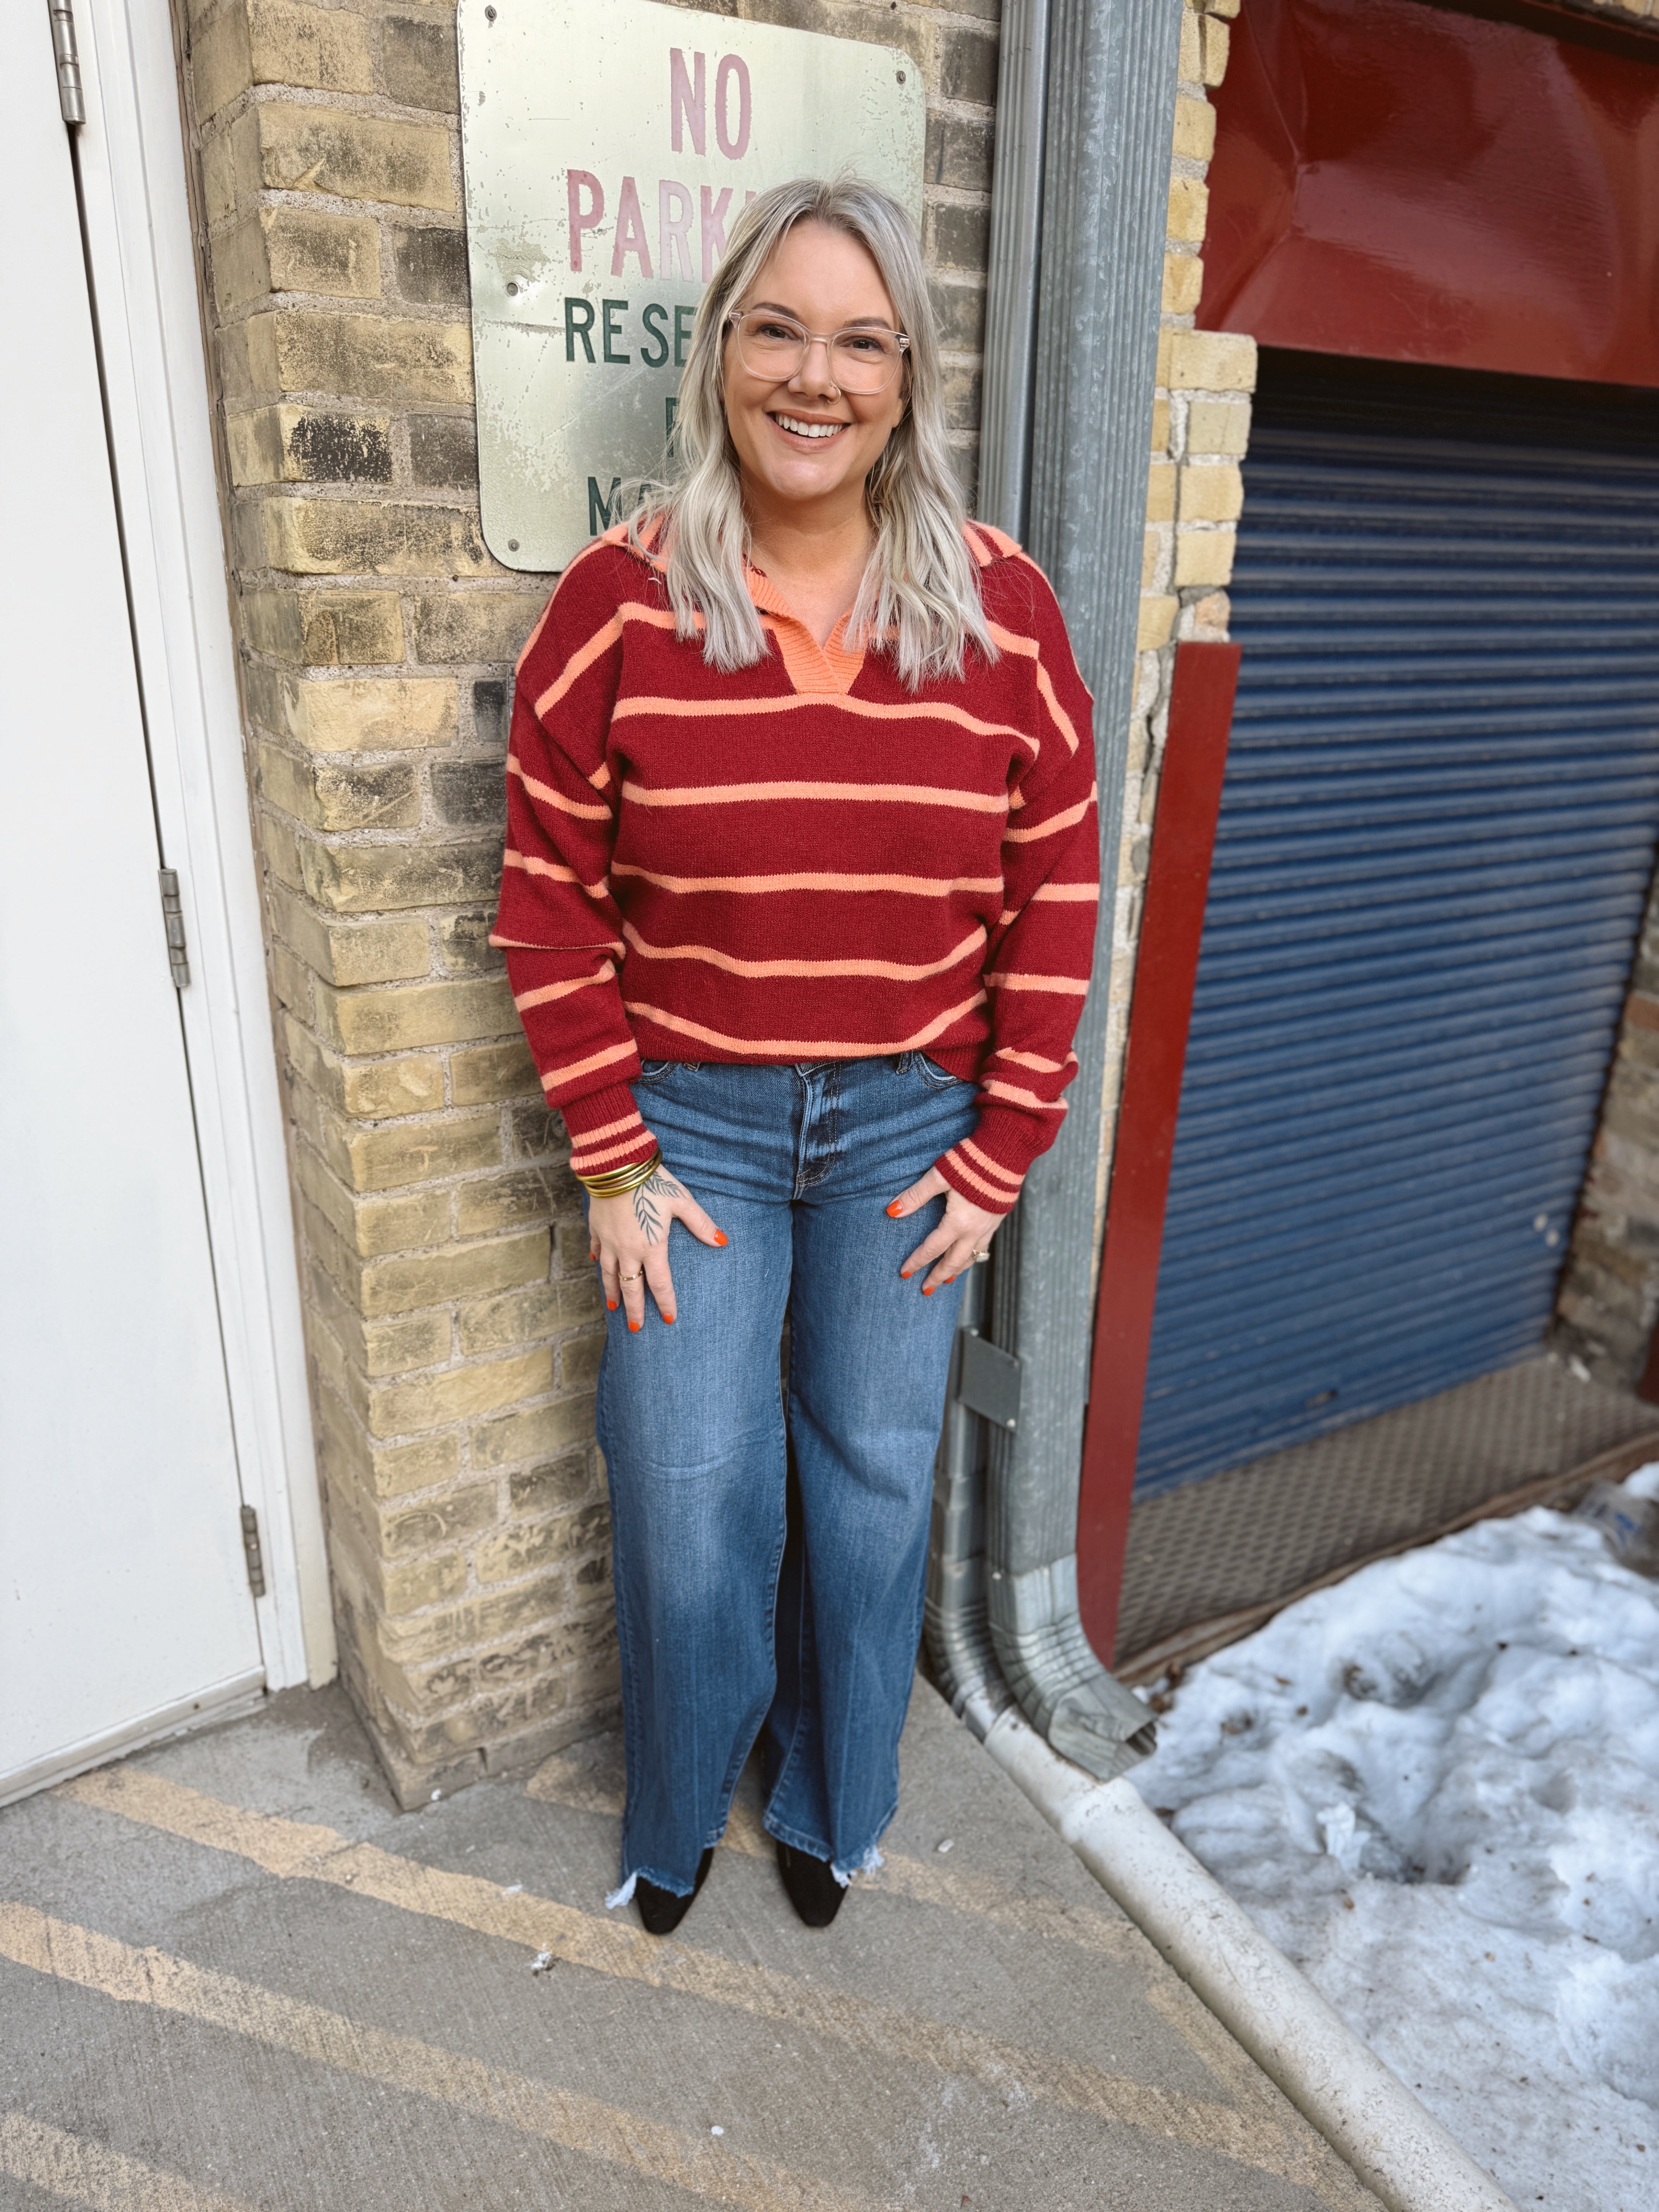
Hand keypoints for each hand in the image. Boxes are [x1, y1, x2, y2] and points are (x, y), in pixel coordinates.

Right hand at [588, 1162, 725, 1331]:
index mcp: (651, 1247)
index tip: (667, 1319)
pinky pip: (595, 1249)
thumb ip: (701, 1224)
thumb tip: (721, 1241)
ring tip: (614, 1307)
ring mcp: (608, 1241)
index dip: (665, 1303)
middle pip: (631, 1287)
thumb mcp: (682, 1202)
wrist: (617, 1165)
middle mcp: (627, 1250)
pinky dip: (596, 1260)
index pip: (660, 1284)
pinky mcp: (596, 1228)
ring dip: (612, 1292)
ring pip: (609, 1274)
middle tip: (636, 1328)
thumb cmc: (653, 1183)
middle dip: (634, 1310)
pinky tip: (595, 1264)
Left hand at [885, 1167, 1004, 1293]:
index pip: (932, 1248)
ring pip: (972, 1257)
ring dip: (958, 1270)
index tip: (904, 1273)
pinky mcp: (998, 1218)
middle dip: (939, 1277)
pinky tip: (971, 1255)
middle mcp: (975, 1230)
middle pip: (954, 1261)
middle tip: (926, 1289)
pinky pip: (984, 1246)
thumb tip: (892, 1211)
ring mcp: (989, 1226)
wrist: (1007, 1151)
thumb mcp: (939, 1176)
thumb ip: (915, 1196)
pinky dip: (974, 1256)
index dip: (917, 1262)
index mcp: (958, 1222)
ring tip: (948, 1280)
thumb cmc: (971, 1161)